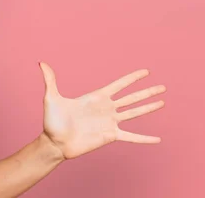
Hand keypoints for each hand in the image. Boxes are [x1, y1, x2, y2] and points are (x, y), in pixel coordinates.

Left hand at [39, 62, 165, 159]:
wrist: (54, 143)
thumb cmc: (52, 121)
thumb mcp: (51, 98)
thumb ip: (50, 79)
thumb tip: (41, 63)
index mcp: (96, 97)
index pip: (119, 85)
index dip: (132, 78)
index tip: (146, 71)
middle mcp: (106, 108)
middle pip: (132, 97)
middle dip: (147, 91)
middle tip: (163, 87)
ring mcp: (110, 122)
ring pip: (134, 113)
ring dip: (149, 108)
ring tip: (163, 102)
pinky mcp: (110, 136)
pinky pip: (131, 137)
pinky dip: (144, 138)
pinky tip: (157, 139)